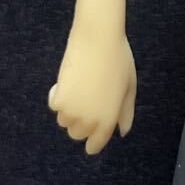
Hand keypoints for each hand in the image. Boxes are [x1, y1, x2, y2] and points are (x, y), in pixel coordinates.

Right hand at [48, 23, 136, 154]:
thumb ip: (125, 112)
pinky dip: (58, 96)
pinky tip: (68, 81)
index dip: (92, 142)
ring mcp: (73, 111)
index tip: (90, 137)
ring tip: (80, 86)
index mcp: (109, 120)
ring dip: (69, 109)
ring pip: (64, 120)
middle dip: (81, 122)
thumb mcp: (129, 87)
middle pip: (77, 133)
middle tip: (87, 99)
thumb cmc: (118, 59)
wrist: (98, 39)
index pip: (94, 145)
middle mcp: (90, 121)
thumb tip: (121, 131)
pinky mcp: (59, 99)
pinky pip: (55, 106)